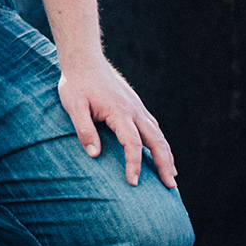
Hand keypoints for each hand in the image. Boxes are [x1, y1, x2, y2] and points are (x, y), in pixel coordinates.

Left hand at [58, 57, 177, 188]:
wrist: (84, 59)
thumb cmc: (76, 83)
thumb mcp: (73, 106)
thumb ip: (84, 129)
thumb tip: (94, 155)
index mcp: (119, 111)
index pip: (133, 142)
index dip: (134, 164)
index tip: (134, 182)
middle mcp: (134, 110)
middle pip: (156, 140)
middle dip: (164, 164)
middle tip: (170, 187)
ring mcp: (137, 107)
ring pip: (158, 134)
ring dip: (167, 155)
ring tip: (171, 177)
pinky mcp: (136, 105)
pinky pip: (154, 127)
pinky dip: (161, 143)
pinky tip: (162, 153)